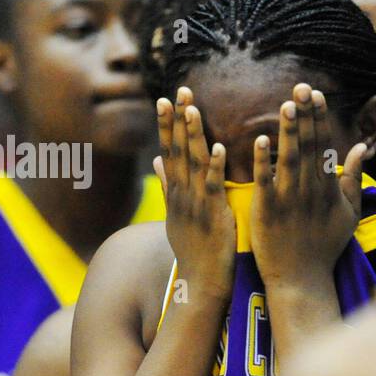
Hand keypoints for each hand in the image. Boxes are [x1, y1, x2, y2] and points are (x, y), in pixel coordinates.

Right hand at [154, 87, 236, 301]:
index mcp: (176, 194)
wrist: (201, 284)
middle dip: (177, 120)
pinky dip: (215, 168)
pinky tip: (219, 148)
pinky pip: (214, 188)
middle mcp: (182, 195)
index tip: (165, 98)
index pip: (169, 151)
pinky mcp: (213, 217)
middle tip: (180, 90)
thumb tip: (156, 161)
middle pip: (177, 151)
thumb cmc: (194, 251)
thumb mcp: (176, 216)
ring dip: (192, 136)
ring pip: (193, 164)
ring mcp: (196, 206)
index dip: (166, 125)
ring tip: (192, 109)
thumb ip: (167, 186)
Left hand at [249, 84, 363, 286]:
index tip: (317, 94)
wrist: (302, 279)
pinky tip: (261, 140)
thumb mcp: (350, 214)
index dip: (319, 119)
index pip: (323, 146)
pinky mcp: (267, 211)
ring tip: (287, 104)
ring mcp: (288, 200)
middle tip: (302, 87)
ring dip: (288, 131)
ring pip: (289, 159)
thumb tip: (360, 148)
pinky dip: (263, 161)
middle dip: (305, 116)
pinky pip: (265, 182)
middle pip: (308, 146)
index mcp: (328, 189)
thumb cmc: (325, 247)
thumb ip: (354, 179)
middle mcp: (310, 191)